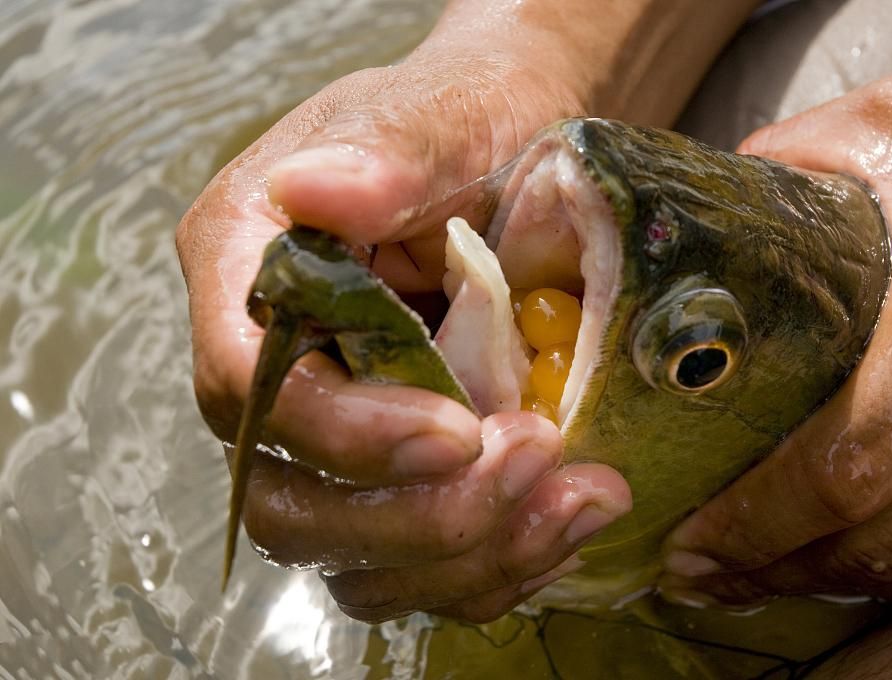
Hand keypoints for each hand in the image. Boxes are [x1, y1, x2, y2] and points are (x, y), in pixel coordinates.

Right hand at [177, 20, 635, 623]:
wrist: (524, 160)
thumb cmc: (470, 125)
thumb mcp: (438, 120)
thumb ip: (384, 156)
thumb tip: (310, 188)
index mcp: (248, 274)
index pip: (249, 386)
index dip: (343, 431)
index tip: (458, 432)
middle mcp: (272, 372)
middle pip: (288, 501)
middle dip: (413, 514)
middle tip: (534, 463)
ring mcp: (332, 435)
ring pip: (353, 556)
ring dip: (466, 555)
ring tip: (580, 501)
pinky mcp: (395, 476)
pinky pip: (418, 564)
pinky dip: (494, 564)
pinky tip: (568, 521)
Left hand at [660, 59, 891, 605]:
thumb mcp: (889, 128)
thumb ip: (784, 170)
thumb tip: (702, 226)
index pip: (843, 466)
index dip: (759, 525)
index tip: (689, 543)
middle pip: (885, 533)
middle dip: (781, 570)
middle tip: (705, 575)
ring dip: (841, 571)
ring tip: (761, 569)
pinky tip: (853, 541)